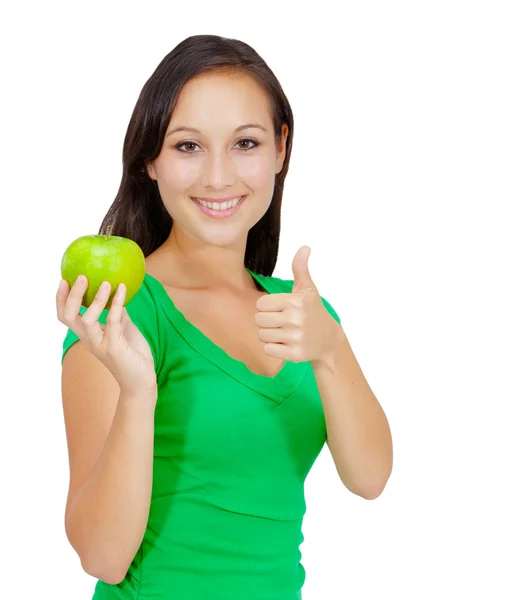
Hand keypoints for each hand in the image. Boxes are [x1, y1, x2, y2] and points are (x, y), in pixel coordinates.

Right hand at [57, 275, 157, 396]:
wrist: (142, 380)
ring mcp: (100, 345)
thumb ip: (117, 313)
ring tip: (105, 282)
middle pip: (69, 317)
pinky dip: (116, 304)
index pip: (66, 316)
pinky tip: (123, 289)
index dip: (61, 299)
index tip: (63, 279)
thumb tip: (119, 290)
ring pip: (87, 320)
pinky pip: (113, 322)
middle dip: (70, 296)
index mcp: (88, 335)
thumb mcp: (124, 328)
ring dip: (95, 299)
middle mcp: (89, 340)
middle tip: (81, 276)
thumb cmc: (132, 354)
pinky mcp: (114, 348)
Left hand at [255, 246, 339, 363]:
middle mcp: (295, 319)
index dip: (267, 307)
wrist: (329, 340)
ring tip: (284, 333)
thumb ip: (300, 269)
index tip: (280, 309)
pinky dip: (273, 348)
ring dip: (269, 335)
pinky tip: (286, 344)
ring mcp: (295, 337)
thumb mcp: (308, 289)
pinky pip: (268, 350)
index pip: (260, 304)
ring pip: (261, 335)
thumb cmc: (314, 311)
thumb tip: (304, 247)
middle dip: (267, 322)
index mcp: (294, 301)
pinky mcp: (294, 354)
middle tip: (281, 322)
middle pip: (258, 320)